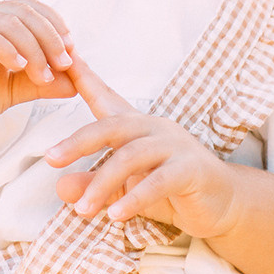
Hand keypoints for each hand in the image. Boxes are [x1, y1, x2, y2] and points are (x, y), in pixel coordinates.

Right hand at [0, 0, 78, 138]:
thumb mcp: (10, 90)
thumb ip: (40, 84)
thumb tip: (76, 83)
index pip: (31, 8)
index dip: (55, 25)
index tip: (72, 53)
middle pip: (24, 10)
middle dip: (50, 36)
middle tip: (65, 64)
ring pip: (7, 20)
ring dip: (33, 47)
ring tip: (43, 74)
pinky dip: (6, 48)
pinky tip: (19, 67)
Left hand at [46, 64, 238, 239]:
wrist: (223, 204)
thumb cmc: (170, 191)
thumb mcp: (124, 190)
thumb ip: (94, 186)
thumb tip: (61, 187)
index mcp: (136, 126)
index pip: (105, 97)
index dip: (84, 77)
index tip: (63, 59)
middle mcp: (154, 128)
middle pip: (112, 126)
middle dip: (79, 141)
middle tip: (50, 158)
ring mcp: (175, 145)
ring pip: (131, 157)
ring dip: (103, 184)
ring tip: (83, 210)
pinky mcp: (192, 168)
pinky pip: (158, 181)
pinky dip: (134, 197)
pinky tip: (116, 215)